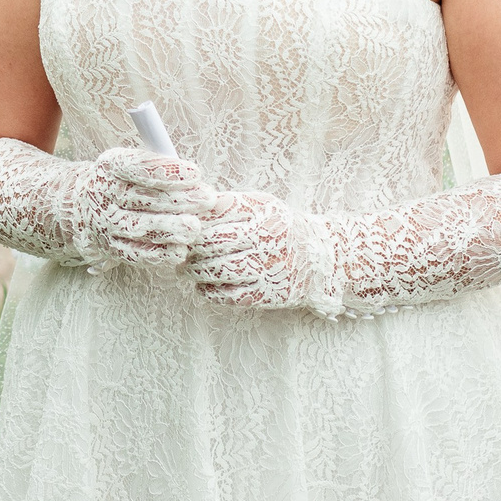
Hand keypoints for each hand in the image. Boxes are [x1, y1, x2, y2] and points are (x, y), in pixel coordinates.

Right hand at [72, 144, 210, 267]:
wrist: (87, 206)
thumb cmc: (125, 182)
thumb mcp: (135, 165)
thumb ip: (163, 170)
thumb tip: (198, 182)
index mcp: (110, 165)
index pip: (136, 166)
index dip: (166, 171)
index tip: (195, 174)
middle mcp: (102, 192)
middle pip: (140, 197)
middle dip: (177, 199)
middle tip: (205, 200)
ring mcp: (104, 222)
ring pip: (136, 226)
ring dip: (168, 228)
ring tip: (194, 227)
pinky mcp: (109, 247)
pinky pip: (133, 253)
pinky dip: (157, 254)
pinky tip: (179, 251)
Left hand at [181, 190, 308, 307]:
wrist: (321, 259)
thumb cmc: (280, 229)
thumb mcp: (261, 206)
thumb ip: (229, 204)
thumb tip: (191, 205)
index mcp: (261, 210)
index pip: (217, 211)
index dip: (193, 220)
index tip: (181, 226)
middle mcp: (265, 237)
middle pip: (212, 241)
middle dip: (189, 247)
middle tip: (179, 251)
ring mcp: (266, 267)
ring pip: (217, 269)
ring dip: (194, 271)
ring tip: (186, 270)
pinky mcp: (266, 294)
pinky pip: (228, 295)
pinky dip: (209, 292)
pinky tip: (203, 287)